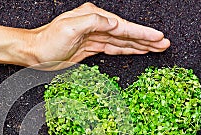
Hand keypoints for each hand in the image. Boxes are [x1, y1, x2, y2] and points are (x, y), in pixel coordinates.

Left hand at [29, 2, 170, 68]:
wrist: (35, 52)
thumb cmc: (48, 41)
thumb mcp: (69, 28)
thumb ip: (93, 22)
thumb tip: (114, 23)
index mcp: (93, 17)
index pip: (122, 26)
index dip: (141, 32)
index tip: (157, 37)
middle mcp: (96, 24)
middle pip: (126, 33)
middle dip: (146, 39)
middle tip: (164, 44)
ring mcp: (95, 36)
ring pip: (122, 41)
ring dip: (140, 44)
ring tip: (157, 47)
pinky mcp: (91, 47)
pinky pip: (113, 48)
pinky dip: (127, 49)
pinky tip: (137, 50)